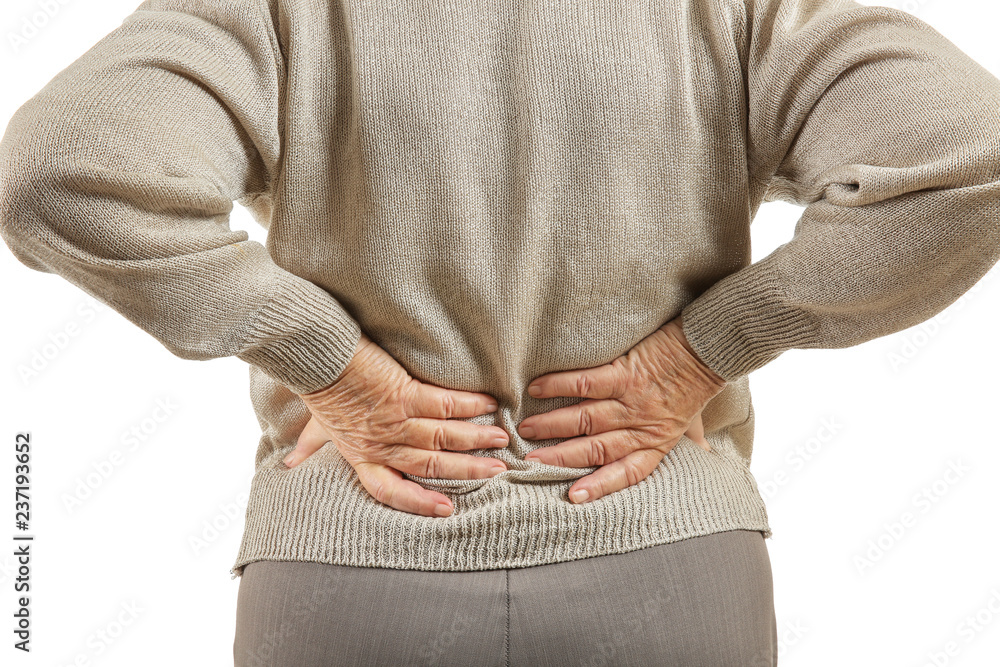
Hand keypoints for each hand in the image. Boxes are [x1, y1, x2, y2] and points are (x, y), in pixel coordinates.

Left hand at [287, 333, 508, 517]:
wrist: (318, 355)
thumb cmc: (319, 387)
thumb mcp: (315, 424)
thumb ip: (311, 446)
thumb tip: (289, 464)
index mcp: (362, 455)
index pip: (391, 490)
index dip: (418, 503)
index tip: (446, 510)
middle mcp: (382, 443)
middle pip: (429, 466)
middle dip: (466, 471)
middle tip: (496, 472)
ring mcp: (394, 419)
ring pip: (443, 437)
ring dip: (475, 439)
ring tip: (501, 440)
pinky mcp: (403, 392)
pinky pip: (444, 404)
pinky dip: (468, 406)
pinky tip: (488, 404)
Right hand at [519, 315, 726, 504]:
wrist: (709, 347)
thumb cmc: (697, 384)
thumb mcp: (695, 420)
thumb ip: (690, 440)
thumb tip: (704, 455)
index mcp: (656, 443)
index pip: (625, 472)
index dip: (599, 485)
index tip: (573, 497)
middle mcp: (641, 427)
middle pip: (594, 449)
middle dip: (560, 458)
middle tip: (529, 464)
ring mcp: (632, 400)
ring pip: (585, 419)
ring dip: (552, 425)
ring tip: (524, 430)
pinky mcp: (626, 372)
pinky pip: (587, 382)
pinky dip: (559, 386)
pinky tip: (537, 389)